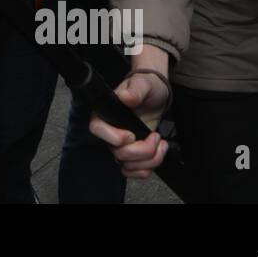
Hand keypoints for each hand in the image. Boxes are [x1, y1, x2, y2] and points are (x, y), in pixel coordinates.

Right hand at [88, 48, 171, 178]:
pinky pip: (133, 171)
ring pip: (128, 166)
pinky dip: (148, 168)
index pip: (97, 130)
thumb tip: (126, 97)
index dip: (114, 137)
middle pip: (118, 153)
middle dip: (142, 150)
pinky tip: (158, 153)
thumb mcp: (142, 84)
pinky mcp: (132, 155)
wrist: (156, 95)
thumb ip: (134, 90)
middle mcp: (110, 132)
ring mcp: (121, 146)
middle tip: (155, 136)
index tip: (132, 135)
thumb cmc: (146, 86)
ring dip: (149, 160)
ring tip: (160, 144)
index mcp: (105, 113)